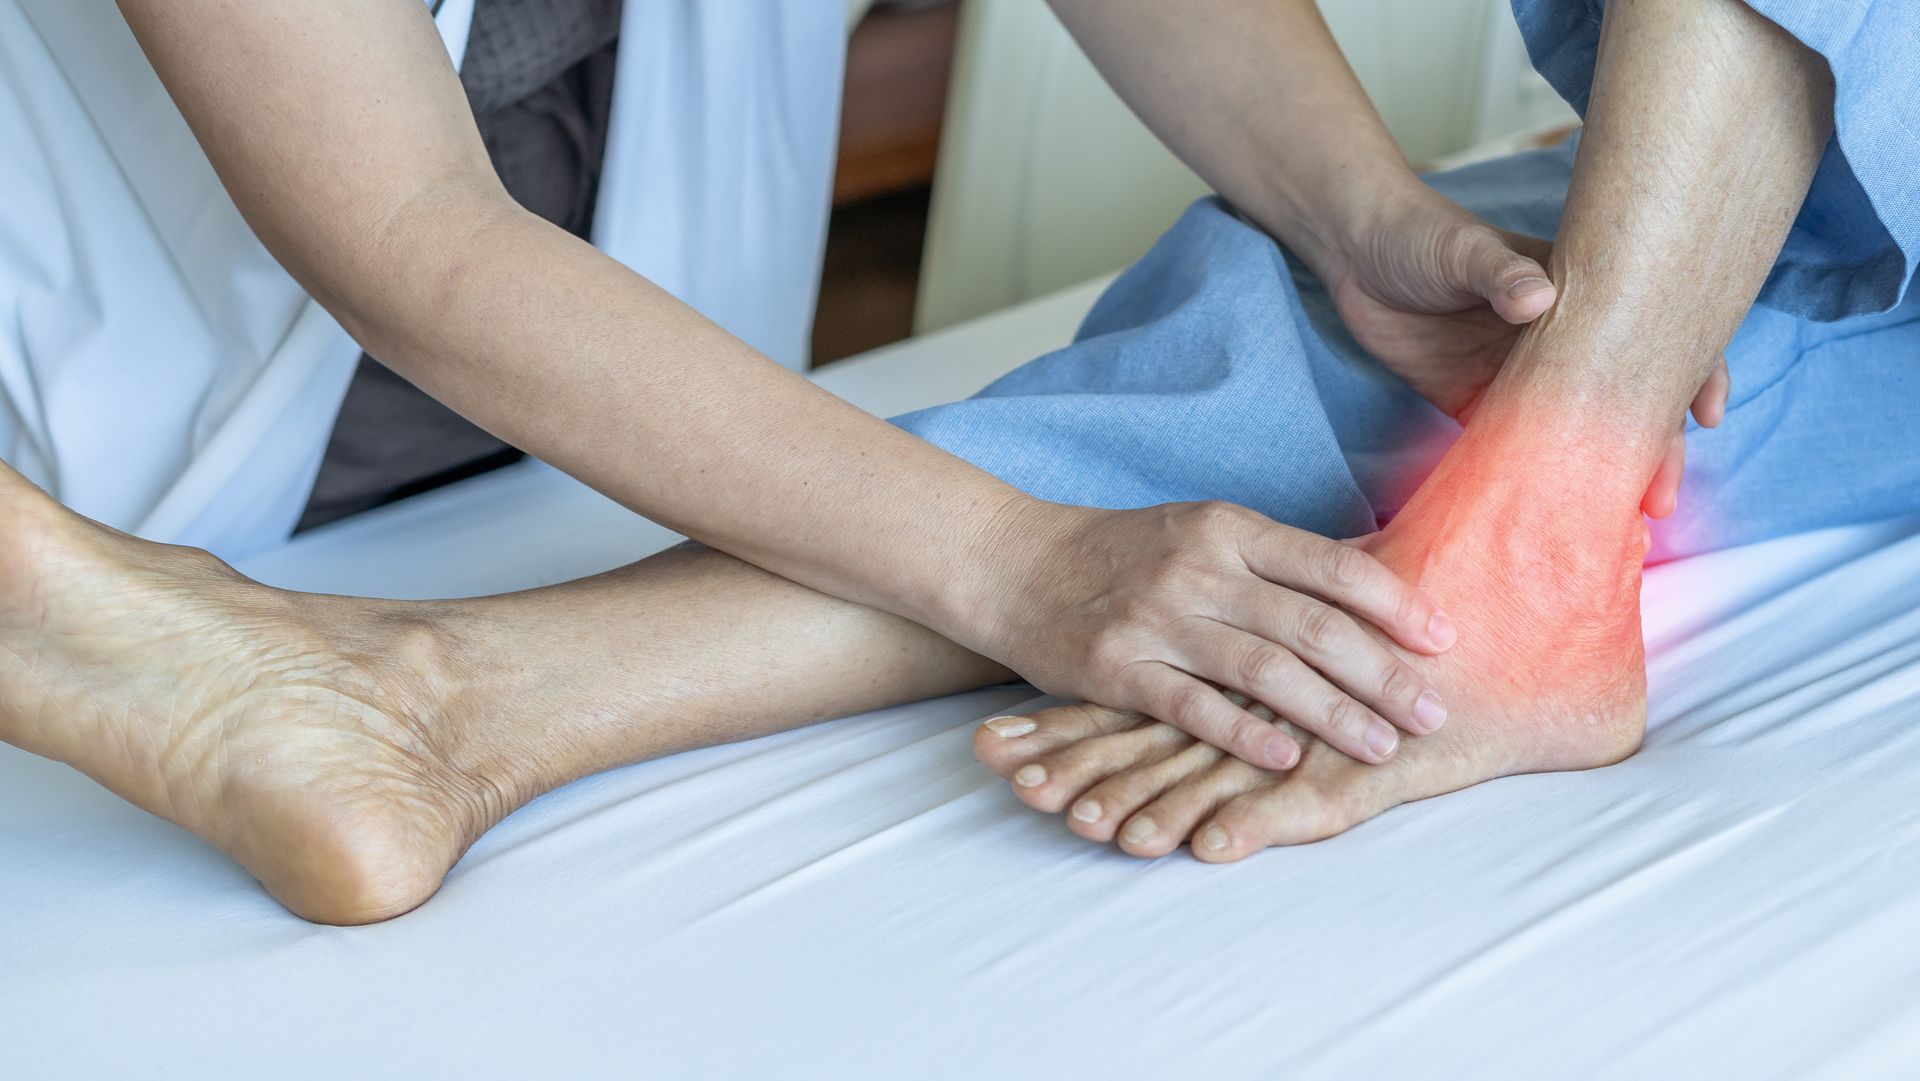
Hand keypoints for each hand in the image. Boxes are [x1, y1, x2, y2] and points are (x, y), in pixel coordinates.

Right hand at [967, 497, 1456, 769]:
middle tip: (1433, 709)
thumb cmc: (1123, 553)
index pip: (1330, 565)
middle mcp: (1199, 569)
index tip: (1445, 639)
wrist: (1014, 563)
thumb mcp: (1200, 530)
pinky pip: (1191, 706)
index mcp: (1228, 529)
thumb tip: (1374, 582)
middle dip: (1382, 672)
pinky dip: (1242, 733)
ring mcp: (1156, 620)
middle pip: (1311, 624)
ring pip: (1262, 669)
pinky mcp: (1116, 669)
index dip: (1395, 603)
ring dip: (1331, 712)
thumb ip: (1274, 559)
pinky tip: (1287, 756)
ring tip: (1381, 745)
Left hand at [1318, 187, 1728, 516]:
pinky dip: (1537, 486)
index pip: (1654, 334)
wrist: (1355, 254)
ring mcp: (1522, 380)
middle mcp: (1562, 344)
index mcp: (1580, 297)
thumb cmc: (1420, 235)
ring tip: (1622, 526)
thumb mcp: (1464, 248)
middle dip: (1653, 448)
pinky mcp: (1476, 406)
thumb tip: (1537, 297)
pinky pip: (1516, 454)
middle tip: (1659, 499)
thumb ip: (1501, 272)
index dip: (1693, 370)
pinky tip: (1555, 521)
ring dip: (1601, 477)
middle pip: (1624, 400)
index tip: (1707, 413)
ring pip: (1577, 435)